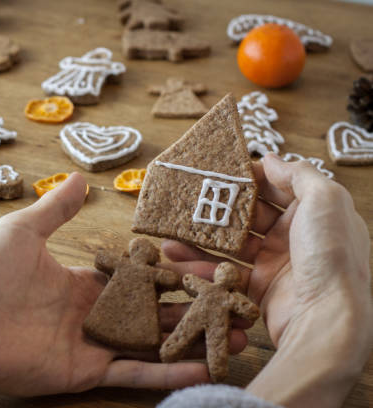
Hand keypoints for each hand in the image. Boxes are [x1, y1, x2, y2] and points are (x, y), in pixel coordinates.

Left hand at [0, 173, 246, 395]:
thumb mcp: (24, 230)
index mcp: (86, 281)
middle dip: (194, 308)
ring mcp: (94, 345)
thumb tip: (82, 179)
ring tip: (236, 339)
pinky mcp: (87, 372)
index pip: (139, 277)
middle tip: (235, 302)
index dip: (172, 272)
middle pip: (156, 311)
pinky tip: (203, 368)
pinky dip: (169, 373)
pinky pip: (134, 373)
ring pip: (154, 344)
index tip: (206, 265)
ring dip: (194, 341)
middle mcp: (96, 313)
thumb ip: (56, 208)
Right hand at [161, 154, 372, 406]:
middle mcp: (294, 235)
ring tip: (173, 226)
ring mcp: (275, 262)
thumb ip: (297, 174)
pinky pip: (224, 271)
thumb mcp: (325, 200)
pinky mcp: (258, 287)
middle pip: (250, 213)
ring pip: (232, 242)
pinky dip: (200, 263)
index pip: (277, 187)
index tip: (219, 171)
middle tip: (190, 197)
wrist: (327, 318)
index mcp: (313, 212)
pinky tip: (176, 256)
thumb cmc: (331, 254)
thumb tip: (269, 159)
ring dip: (203, 234)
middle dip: (220, 205)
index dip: (249, 178)